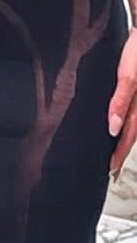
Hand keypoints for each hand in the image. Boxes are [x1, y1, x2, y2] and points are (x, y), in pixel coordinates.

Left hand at [108, 29, 136, 178]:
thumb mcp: (130, 75)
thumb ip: (122, 99)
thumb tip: (114, 127)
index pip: (129, 135)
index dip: (119, 152)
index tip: (108, 167)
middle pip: (134, 131)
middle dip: (122, 149)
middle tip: (110, 166)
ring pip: (135, 121)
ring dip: (126, 137)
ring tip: (113, 149)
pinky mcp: (136, 86)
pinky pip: (134, 109)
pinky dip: (128, 119)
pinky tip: (118, 122)